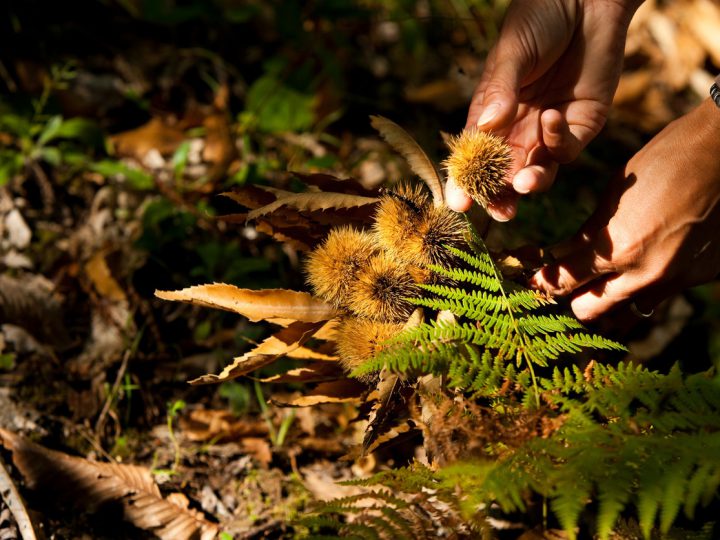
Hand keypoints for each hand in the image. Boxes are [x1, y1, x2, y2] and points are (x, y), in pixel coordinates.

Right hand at [446, 0, 640, 219]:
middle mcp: (518, 128)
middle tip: (498, 211)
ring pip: (537, 173)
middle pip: (504, 175)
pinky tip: (552, 117)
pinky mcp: (582, 126)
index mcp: (492, 113)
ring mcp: (549, 130)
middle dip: (499, 197)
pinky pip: (566, 150)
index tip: (458, 203)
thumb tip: (487, 126)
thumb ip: (500, 90)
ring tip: (524, 183)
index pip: (474, 156)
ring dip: (529, 183)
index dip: (466, 181)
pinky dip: (557, 141)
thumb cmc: (540, 18)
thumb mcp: (512, 52)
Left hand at [530, 98, 719, 320]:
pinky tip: (642, 263)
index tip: (530, 276)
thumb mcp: (613, 196)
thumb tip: (559, 256)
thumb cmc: (663, 163)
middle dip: (572, 296)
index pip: (563, 281)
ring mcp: (675, 280)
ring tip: (600, 278)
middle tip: (565, 279)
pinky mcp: (700, 277)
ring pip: (625, 311)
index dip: (541, 279)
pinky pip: (659, 295)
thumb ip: (587, 235)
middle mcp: (645, 275)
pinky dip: (643, 286)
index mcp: (618, 248)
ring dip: (607, 299)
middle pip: (588, 310)